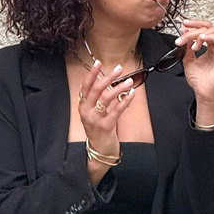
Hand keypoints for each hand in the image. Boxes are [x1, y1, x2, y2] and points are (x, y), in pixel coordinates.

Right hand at [78, 59, 135, 182]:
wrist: (99, 150)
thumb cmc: (98, 130)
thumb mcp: (93, 113)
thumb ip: (96, 99)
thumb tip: (104, 80)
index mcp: (82, 106)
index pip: (85, 86)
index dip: (92, 74)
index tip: (98, 62)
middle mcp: (86, 111)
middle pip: (96, 89)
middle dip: (108, 77)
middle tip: (118, 69)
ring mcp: (95, 119)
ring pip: (106, 98)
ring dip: (119, 87)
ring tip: (128, 81)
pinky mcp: (106, 126)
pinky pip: (117, 110)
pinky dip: (125, 100)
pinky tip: (131, 94)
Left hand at [175, 18, 213, 105]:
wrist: (203, 93)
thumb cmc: (199, 81)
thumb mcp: (188, 60)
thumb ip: (187, 47)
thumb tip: (184, 34)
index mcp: (210, 46)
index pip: (204, 28)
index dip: (194, 24)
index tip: (184, 25)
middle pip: (209, 27)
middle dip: (195, 28)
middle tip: (184, 34)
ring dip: (201, 34)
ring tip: (193, 44)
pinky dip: (211, 37)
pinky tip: (202, 40)